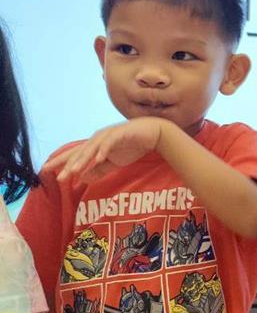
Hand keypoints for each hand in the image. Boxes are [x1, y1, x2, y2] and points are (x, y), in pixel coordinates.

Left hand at [47, 118, 166, 183]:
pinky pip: (109, 143)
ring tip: (73, 170)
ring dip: (82, 159)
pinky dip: (103, 151)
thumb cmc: (132, 145)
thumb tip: (82, 179)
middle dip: (68, 164)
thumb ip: (99, 170)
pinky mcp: (120, 134)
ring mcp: (108, 135)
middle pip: (79, 152)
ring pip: (91, 148)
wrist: (153, 133)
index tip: (47, 171)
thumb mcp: (114, 162)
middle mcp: (97, 139)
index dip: (61, 163)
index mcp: (95, 146)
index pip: (75, 155)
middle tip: (58, 177)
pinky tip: (98, 159)